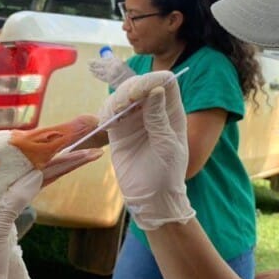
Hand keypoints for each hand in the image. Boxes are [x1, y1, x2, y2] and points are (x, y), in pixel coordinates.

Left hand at [88, 55, 133, 88]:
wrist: (131, 83)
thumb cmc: (127, 73)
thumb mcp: (122, 64)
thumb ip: (113, 62)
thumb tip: (103, 60)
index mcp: (116, 61)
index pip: (104, 59)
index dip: (97, 60)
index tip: (92, 60)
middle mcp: (112, 66)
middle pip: (99, 64)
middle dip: (93, 63)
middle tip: (88, 62)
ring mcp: (110, 73)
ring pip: (99, 70)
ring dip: (93, 69)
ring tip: (89, 68)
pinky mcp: (109, 80)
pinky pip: (100, 76)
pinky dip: (96, 74)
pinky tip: (93, 73)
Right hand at [97, 72, 194, 229]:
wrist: (152, 198)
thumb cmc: (167, 175)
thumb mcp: (167, 147)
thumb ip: (159, 119)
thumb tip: (155, 90)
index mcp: (172, 113)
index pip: (165, 83)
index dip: (153, 80)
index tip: (141, 90)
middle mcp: (153, 112)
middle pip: (141, 85)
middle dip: (131, 88)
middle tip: (125, 103)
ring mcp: (134, 120)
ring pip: (123, 96)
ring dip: (117, 99)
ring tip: (115, 114)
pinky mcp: (118, 131)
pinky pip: (110, 112)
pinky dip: (106, 112)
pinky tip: (108, 122)